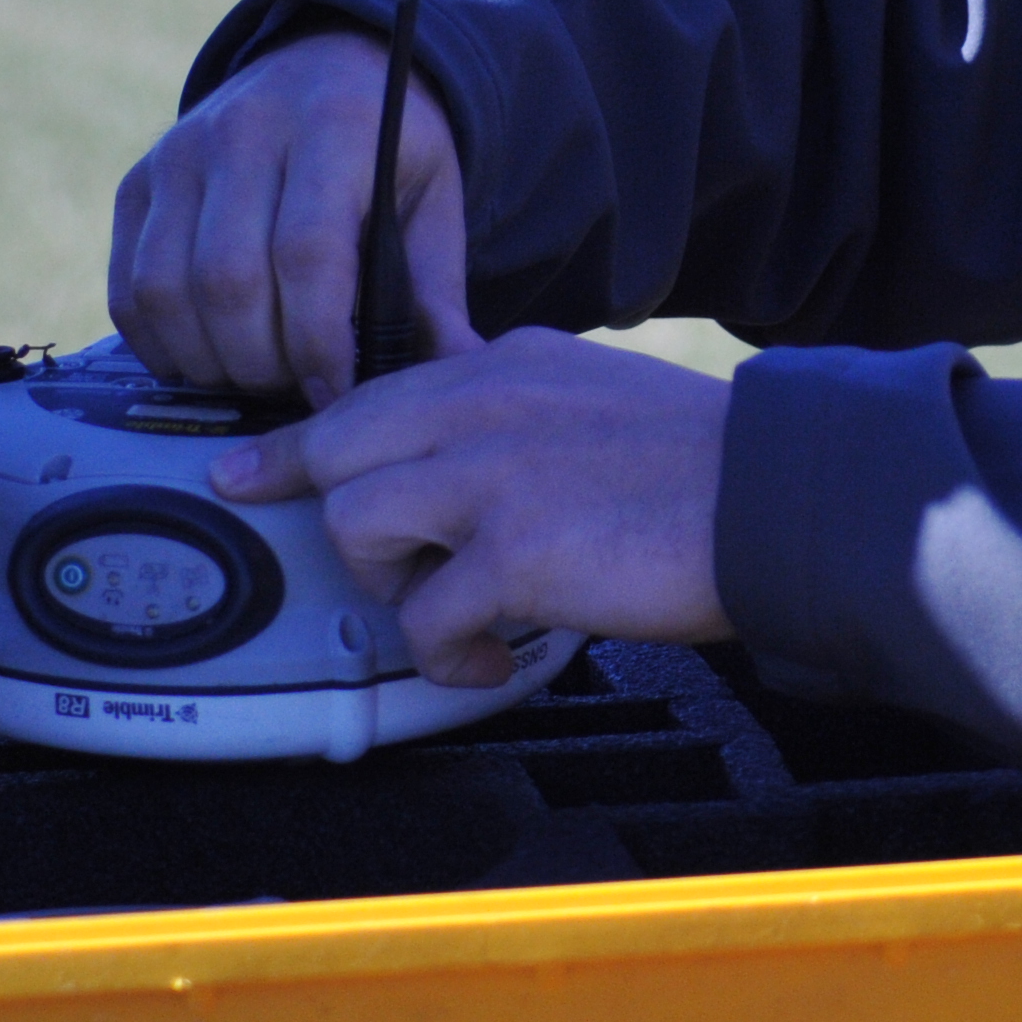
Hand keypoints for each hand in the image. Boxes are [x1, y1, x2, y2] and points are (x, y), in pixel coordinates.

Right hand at [107, 29, 472, 406]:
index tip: (335, 392)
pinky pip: (129, 285)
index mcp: (332, 124)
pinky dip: (160, 343)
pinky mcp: (139, 181)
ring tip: (256, 376)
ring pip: (166, 289)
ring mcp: (180, 152)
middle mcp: (243, 128)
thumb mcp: (431, 197)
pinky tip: (207, 358)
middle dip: (262, 361)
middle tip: (296, 390)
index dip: (317, 340)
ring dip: (209, 360)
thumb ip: (437, 287)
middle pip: (228, 279)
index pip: (307, 251)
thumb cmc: (386, 149)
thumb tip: (464, 367)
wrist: (325, 67)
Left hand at [218, 329, 732, 686]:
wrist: (779, 496)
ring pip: (360, 528)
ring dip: (400, 590)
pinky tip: (498, 657)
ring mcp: (494, 474)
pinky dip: (452, 656)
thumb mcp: (593, 392)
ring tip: (464, 613)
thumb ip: (520, 404)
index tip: (242, 473)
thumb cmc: (700, 463)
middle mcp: (484, 403)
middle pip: (341, 455)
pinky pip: (427, 619)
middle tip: (379, 574)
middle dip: (344, 525)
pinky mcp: (516, 552)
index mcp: (505, 364)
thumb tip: (464, 441)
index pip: (373, 395)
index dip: (295, 444)